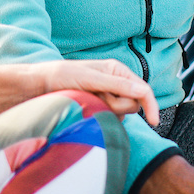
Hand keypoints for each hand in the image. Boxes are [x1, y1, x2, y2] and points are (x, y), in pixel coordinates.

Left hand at [38, 59, 159, 124]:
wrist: (40, 86)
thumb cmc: (62, 76)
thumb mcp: (90, 78)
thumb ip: (117, 85)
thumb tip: (142, 92)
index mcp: (117, 71)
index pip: (143, 89)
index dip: (151, 105)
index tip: (154, 122)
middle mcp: (115, 83)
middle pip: (132, 104)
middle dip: (117, 105)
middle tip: (95, 98)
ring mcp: (107, 96)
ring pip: (121, 113)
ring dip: (106, 111)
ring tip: (86, 101)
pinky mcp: (99, 107)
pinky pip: (110, 119)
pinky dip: (100, 117)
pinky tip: (85, 109)